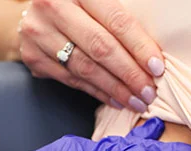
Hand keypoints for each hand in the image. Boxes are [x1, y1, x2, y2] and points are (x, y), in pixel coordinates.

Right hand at [19, 0, 164, 110]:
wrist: (33, 12)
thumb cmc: (75, 5)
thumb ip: (119, 15)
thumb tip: (153, 50)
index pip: (116, 20)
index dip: (139, 46)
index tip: (157, 68)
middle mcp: (54, 7)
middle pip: (100, 48)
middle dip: (129, 74)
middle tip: (148, 92)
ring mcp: (40, 33)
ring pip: (86, 69)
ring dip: (115, 89)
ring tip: (136, 101)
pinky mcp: (34, 57)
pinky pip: (73, 81)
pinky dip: (98, 92)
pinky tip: (115, 100)